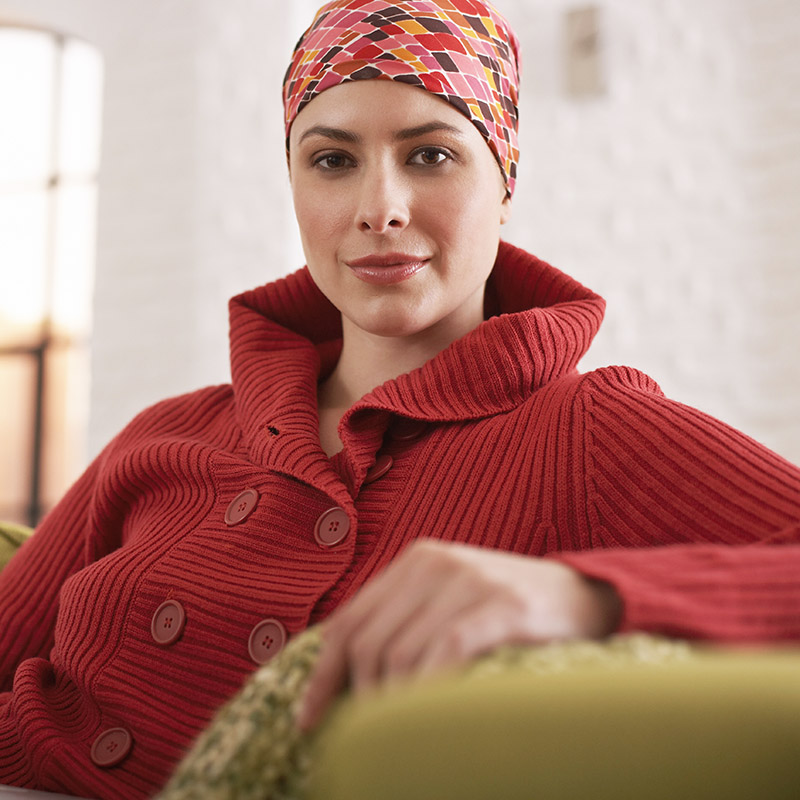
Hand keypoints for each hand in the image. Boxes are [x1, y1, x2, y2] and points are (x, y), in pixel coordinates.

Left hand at [295, 539, 620, 730]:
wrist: (583, 596)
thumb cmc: (507, 610)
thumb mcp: (448, 601)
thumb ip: (405, 622)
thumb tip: (348, 681)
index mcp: (414, 561)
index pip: (348, 620)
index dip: (322, 676)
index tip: (308, 722)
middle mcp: (435, 562)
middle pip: (367, 641)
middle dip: (355, 699)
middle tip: (360, 743)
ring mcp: (469, 580)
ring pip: (401, 653)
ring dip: (390, 706)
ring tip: (394, 742)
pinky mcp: (502, 604)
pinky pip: (446, 652)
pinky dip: (428, 692)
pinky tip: (427, 721)